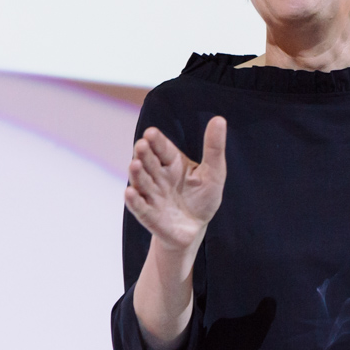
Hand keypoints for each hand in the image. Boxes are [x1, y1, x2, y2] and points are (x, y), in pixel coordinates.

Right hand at [125, 116, 227, 253]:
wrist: (194, 229)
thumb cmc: (203, 198)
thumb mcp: (214, 172)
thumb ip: (214, 148)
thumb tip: (219, 119)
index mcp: (173, 163)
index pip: (163, 149)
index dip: (157, 141)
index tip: (151, 133)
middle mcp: (158, 177)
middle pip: (149, 163)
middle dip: (144, 154)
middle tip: (142, 145)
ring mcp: (152, 196)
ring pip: (142, 182)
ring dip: (137, 174)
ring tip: (134, 164)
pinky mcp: (149, 215)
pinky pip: (140, 207)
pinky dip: (134, 200)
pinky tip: (130, 192)